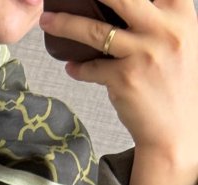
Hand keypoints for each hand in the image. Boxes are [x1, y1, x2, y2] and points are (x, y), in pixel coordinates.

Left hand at [39, 0, 197, 158]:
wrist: (175, 129)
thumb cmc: (172, 82)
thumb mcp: (177, 40)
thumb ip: (158, 19)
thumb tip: (120, 6)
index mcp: (180, 14)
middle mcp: (165, 30)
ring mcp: (144, 54)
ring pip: (95, 31)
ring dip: (65, 24)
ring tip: (47, 20)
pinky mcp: (125, 79)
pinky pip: (91, 68)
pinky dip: (78, 68)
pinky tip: (72, 67)